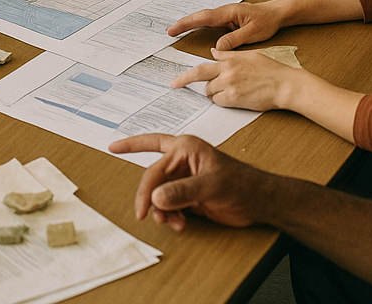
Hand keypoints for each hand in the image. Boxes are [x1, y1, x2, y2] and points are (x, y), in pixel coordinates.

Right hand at [108, 134, 268, 230]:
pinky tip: (180, 223)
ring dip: (161, 210)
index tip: (112, 150)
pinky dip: (170, 215)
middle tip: (144, 215)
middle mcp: (182, 161)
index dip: (139, 174)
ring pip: (159, 194)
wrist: (258, 202)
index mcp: (186, 148)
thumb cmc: (241, 184)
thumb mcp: (212, 186)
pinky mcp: (188, 195)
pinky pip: (169, 204)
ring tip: (173, 222)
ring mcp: (184, 178)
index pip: (156, 166)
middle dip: (149, 198)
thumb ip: (183, 191)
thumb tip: (156, 197)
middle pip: (153, 178)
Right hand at [166, 1, 283, 50]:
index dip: (187, 23)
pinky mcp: (227, 19)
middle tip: (169, 31)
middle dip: (183, 23)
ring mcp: (225, 15)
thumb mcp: (252, 33)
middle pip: (199, 16)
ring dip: (190, 23)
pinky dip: (198, 24)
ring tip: (176, 31)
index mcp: (228, 12)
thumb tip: (217, 47)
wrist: (276, 13)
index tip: (174, 29)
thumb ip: (234, 39)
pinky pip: (209, 21)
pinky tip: (194, 29)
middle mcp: (224, 11)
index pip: (203, 17)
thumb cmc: (266, 21)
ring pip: (203, 18)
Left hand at [171, 51, 298, 111]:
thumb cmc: (270, 69)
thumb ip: (228, 54)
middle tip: (176, 86)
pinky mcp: (236, 99)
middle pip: (199, 79)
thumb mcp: (248, 55)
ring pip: (210, 92)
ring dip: (213, 92)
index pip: (200, 67)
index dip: (185, 76)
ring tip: (226, 90)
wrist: (285, 84)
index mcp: (228, 61)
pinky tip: (232, 97)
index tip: (175, 81)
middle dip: (186, 83)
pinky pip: (220, 102)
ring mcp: (230, 86)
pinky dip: (221, 101)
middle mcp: (226, 72)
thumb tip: (214, 51)